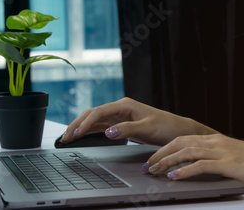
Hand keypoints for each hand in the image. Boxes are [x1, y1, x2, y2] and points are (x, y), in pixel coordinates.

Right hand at [61, 97, 211, 145]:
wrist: (177, 131)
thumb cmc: (166, 126)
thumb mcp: (148, 128)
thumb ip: (127, 129)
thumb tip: (107, 132)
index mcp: (125, 105)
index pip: (99, 112)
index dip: (85, 123)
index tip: (76, 134)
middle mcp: (120, 108)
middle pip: (92, 114)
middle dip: (77, 125)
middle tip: (65, 137)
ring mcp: (119, 116)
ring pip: (94, 120)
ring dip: (81, 128)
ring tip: (67, 138)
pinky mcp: (120, 125)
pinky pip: (100, 127)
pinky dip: (89, 131)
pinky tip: (80, 136)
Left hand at [144, 133, 243, 189]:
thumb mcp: (235, 158)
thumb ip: (217, 160)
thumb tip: (200, 167)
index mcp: (216, 140)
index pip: (184, 139)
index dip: (166, 148)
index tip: (154, 157)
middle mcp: (216, 142)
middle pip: (181, 143)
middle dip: (161, 153)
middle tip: (148, 165)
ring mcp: (222, 151)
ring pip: (187, 152)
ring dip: (167, 162)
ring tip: (154, 170)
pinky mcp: (229, 163)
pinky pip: (201, 165)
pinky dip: (184, 171)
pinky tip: (174, 177)